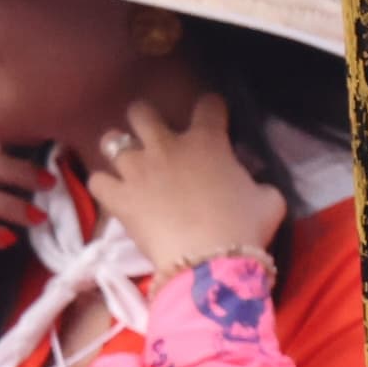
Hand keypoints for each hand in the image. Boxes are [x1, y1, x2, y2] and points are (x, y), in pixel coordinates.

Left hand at [87, 93, 283, 281]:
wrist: (210, 262)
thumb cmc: (245, 229)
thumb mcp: (270, 201)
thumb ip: (260, 185)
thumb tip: (257, 187)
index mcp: (207, 141)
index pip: (208, 105)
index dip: (212, 108)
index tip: (215, 118)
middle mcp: (166, 146)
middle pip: (141, 112)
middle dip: (146, 120)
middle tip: (155, 137)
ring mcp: (138, 169)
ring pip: (111, 141)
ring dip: (118, 150)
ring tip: (126, 164)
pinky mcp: (119, 197)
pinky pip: (97, 180)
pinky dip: (104, 186)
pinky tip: (114, 194)